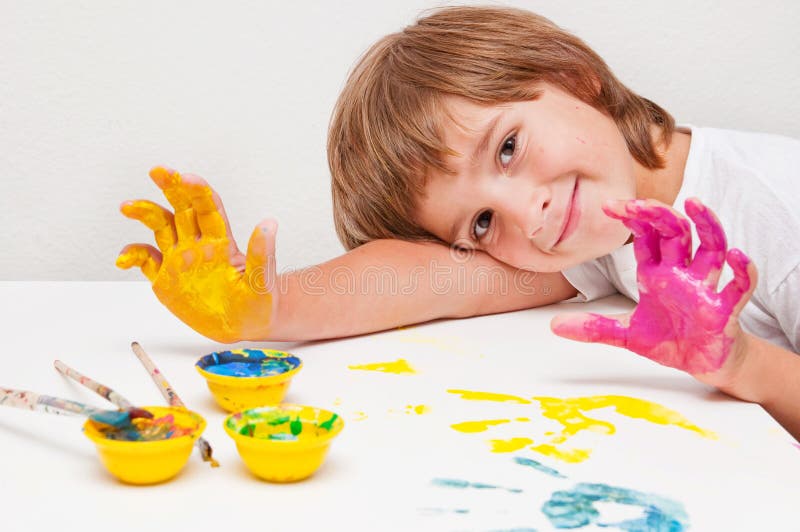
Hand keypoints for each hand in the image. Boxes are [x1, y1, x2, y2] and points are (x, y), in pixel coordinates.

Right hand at [116, 167, 278, 342]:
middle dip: (170, 187)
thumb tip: (269, 224)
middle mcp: (199, 244)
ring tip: (127, 206)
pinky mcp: (166, 278)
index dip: (198, 192)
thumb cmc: (259, 303)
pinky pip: (146, 260)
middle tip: (158, 171)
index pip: (208, 208)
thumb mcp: (263, 281)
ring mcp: (180, 259)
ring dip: (145, 212)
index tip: (187, 178)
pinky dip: (132, 255)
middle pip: (182, 208)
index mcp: (222, 242)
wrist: (245, 326)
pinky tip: (123, 259)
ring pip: (160, 226)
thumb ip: (262, 254)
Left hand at [551, 198, 756, 385]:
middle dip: (659, 214)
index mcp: (657, 273)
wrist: (703, 363)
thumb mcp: (626, 334)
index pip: (647, 236)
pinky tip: (737, 256)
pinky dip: (742, 270)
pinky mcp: (726, 309)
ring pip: (712, 247)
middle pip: (677, 232)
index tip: (608, 206)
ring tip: (695, 204)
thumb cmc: (670, 340)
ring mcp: (705, 287)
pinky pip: (739, 285)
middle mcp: (682, 273)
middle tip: (637, 203)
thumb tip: (554, 325)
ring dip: (706, 225)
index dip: (632, 219)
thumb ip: (594, 327)